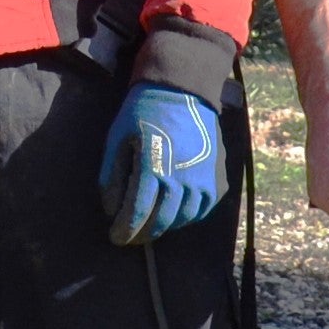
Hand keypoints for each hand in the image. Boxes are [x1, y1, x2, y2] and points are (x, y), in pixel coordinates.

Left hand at [98, 83, 231, 246]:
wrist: (182, 91)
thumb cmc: (143, 113)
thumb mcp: (117, 140)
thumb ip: (112, 177)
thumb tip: (112, 210)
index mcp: (153, 168)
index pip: (137, 214)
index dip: (125, 230)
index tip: (115, 237)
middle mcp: (181, 178)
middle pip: (160, 221)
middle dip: (142, 234)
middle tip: (130, 236)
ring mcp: (203, 180)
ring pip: (182, 219)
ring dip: (164, 226)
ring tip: (151, 224)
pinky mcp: (216, 178)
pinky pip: (203, 209)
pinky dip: (187, 216)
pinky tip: (175, 212)